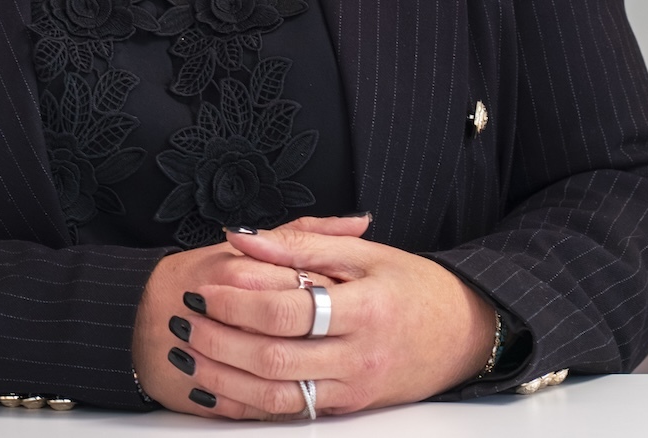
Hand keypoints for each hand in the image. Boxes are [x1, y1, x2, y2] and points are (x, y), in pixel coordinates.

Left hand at [171, 221, 496, 417]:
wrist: (464, 334)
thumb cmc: (413, 287)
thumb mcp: (363, 253)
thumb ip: (299, 244)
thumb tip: (242, 235)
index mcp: (365, 308)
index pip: (288, 309)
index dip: (238, 301)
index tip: (204, 286)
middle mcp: (360, 356)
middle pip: (274, 357)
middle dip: (220, 340)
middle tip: (184, 319)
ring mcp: (354, 389)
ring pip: (276, 394)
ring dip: (224, 376)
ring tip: (188, 351)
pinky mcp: (348, 408)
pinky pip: (290, 412)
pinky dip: (247, 402)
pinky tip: (217, 385)